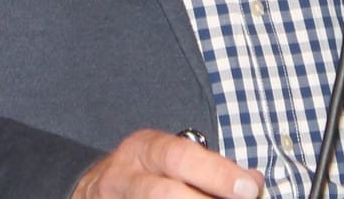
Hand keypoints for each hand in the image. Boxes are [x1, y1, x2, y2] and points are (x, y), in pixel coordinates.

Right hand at [71, 129, 264, 198]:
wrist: (91, 191)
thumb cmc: (144, 173)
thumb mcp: (169, 158)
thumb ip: (208, 167)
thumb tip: (253, 181)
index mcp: (144, 149)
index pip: (181, 156)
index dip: (217, 173)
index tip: (249, 187)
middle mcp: (125, 177)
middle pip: (164, 193)